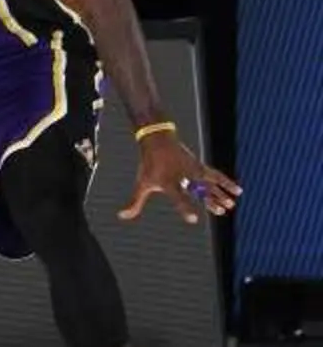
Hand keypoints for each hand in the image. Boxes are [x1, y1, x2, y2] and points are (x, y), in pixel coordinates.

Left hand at [118, 130, 241, 223]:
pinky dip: (227, 182)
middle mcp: (182, 176)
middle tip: (219, 211)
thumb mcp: (142, 183)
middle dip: (208, 201)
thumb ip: (135, 202)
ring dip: (220, 194)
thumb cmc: (150, 164)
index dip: (185, 208)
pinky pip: (216, 176)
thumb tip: (121, 216)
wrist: (158, 139)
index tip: (193, 219)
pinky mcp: (200, 167)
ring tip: (230, 206)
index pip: (177, 197)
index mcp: (168, 182)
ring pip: (208, 183)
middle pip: (197, 191)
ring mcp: (192, 171)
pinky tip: (238, 191)